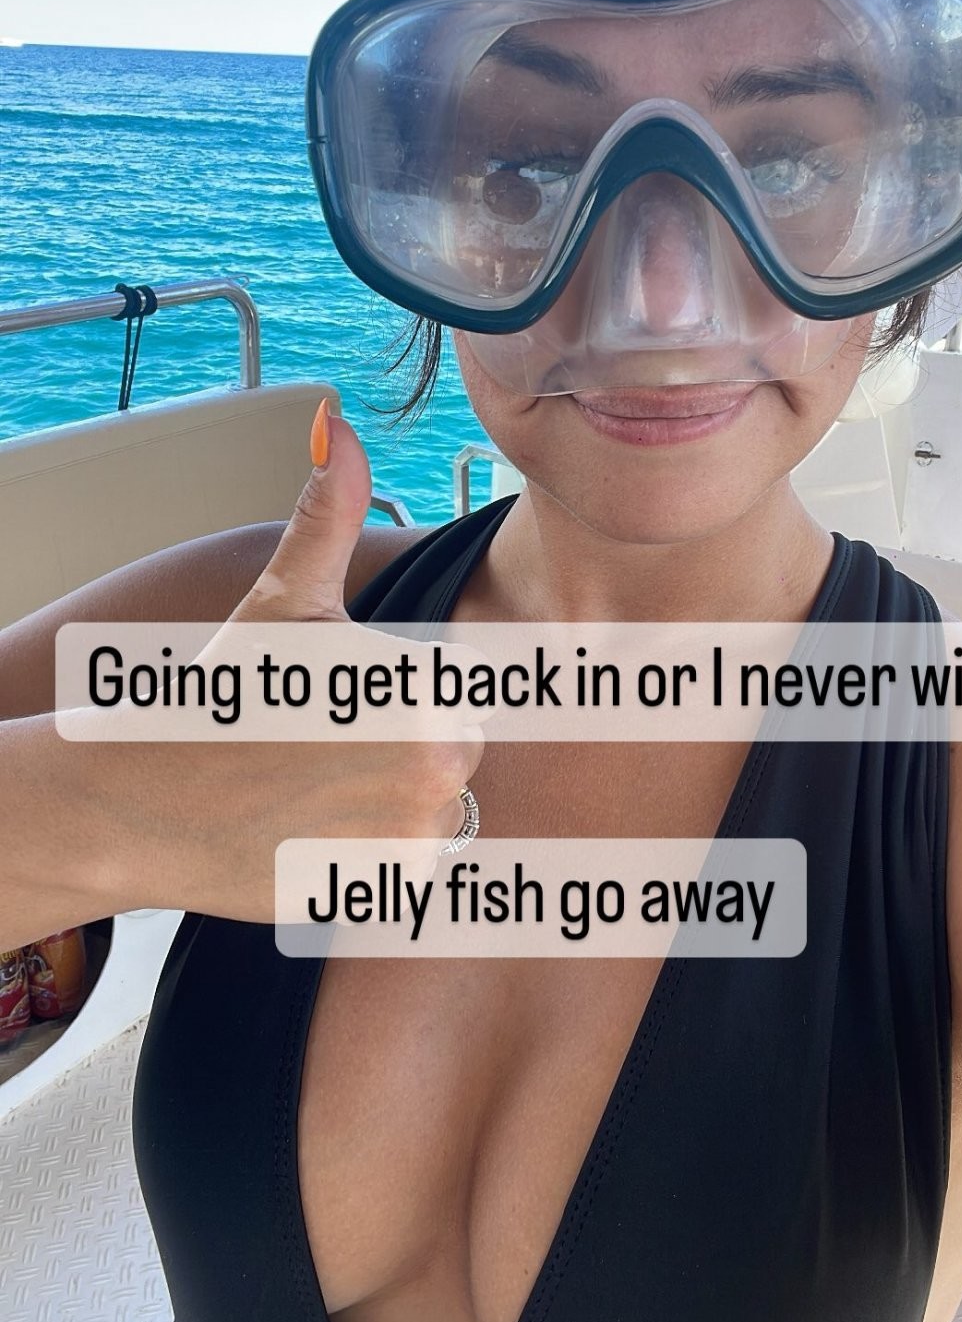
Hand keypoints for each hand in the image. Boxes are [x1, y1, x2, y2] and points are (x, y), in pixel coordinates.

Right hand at [85, 403, 481, 925]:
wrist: (140, 801)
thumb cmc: (221, 693)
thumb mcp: (284, 600)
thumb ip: (328, 515)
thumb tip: (337, 422)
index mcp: (428, 694)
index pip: (462, 695)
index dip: (403, 695)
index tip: (345, 703)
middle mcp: (436, 775)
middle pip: (456, 756)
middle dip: (402, 750)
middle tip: (321, 743)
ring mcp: (408, 847)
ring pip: (437, 816)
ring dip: (391, 806)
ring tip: (313, 786)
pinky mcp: (378, 900)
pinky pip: (403, 872)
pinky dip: (366, 859)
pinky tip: (308, 831)